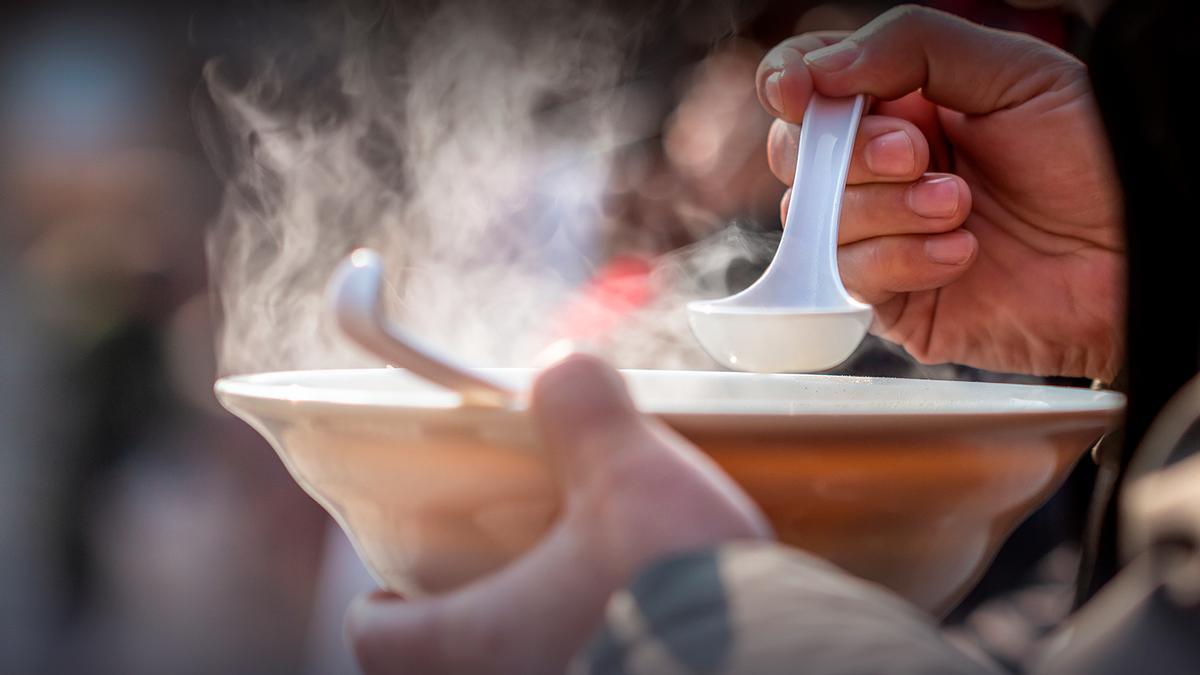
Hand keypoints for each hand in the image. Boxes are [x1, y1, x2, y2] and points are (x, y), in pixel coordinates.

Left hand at [347, 354, 768, 673]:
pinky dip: (601, 654)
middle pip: (450, 660)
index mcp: (473, 648)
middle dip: (475, 614)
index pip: (377, 638)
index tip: (402, 577)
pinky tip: (653, 620)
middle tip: (513, 565)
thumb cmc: (675, 590)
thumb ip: (584, 410)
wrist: (780, 670)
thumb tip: (561, 366)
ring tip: (591, 587)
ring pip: (518, 672)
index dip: (382, 604)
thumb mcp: (628, 477)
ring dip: (541, 636)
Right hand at [759, 5, 1123, 380]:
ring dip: (888, 209)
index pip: (811, 83)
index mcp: (904, 103)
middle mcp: (882, 169)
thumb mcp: (1012, 72)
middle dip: (849, 152)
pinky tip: (963, 253)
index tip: (800, 90)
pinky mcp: (893, 298)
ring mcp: (881, 235)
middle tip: (917, 154)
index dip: (790, 83)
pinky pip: (850, 275)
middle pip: (797, 152)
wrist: (1140, 254)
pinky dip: (902, 259)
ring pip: (815, 216)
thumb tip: (819, 69)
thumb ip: (911, 46)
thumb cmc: (1093, 159)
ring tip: (961, 207)